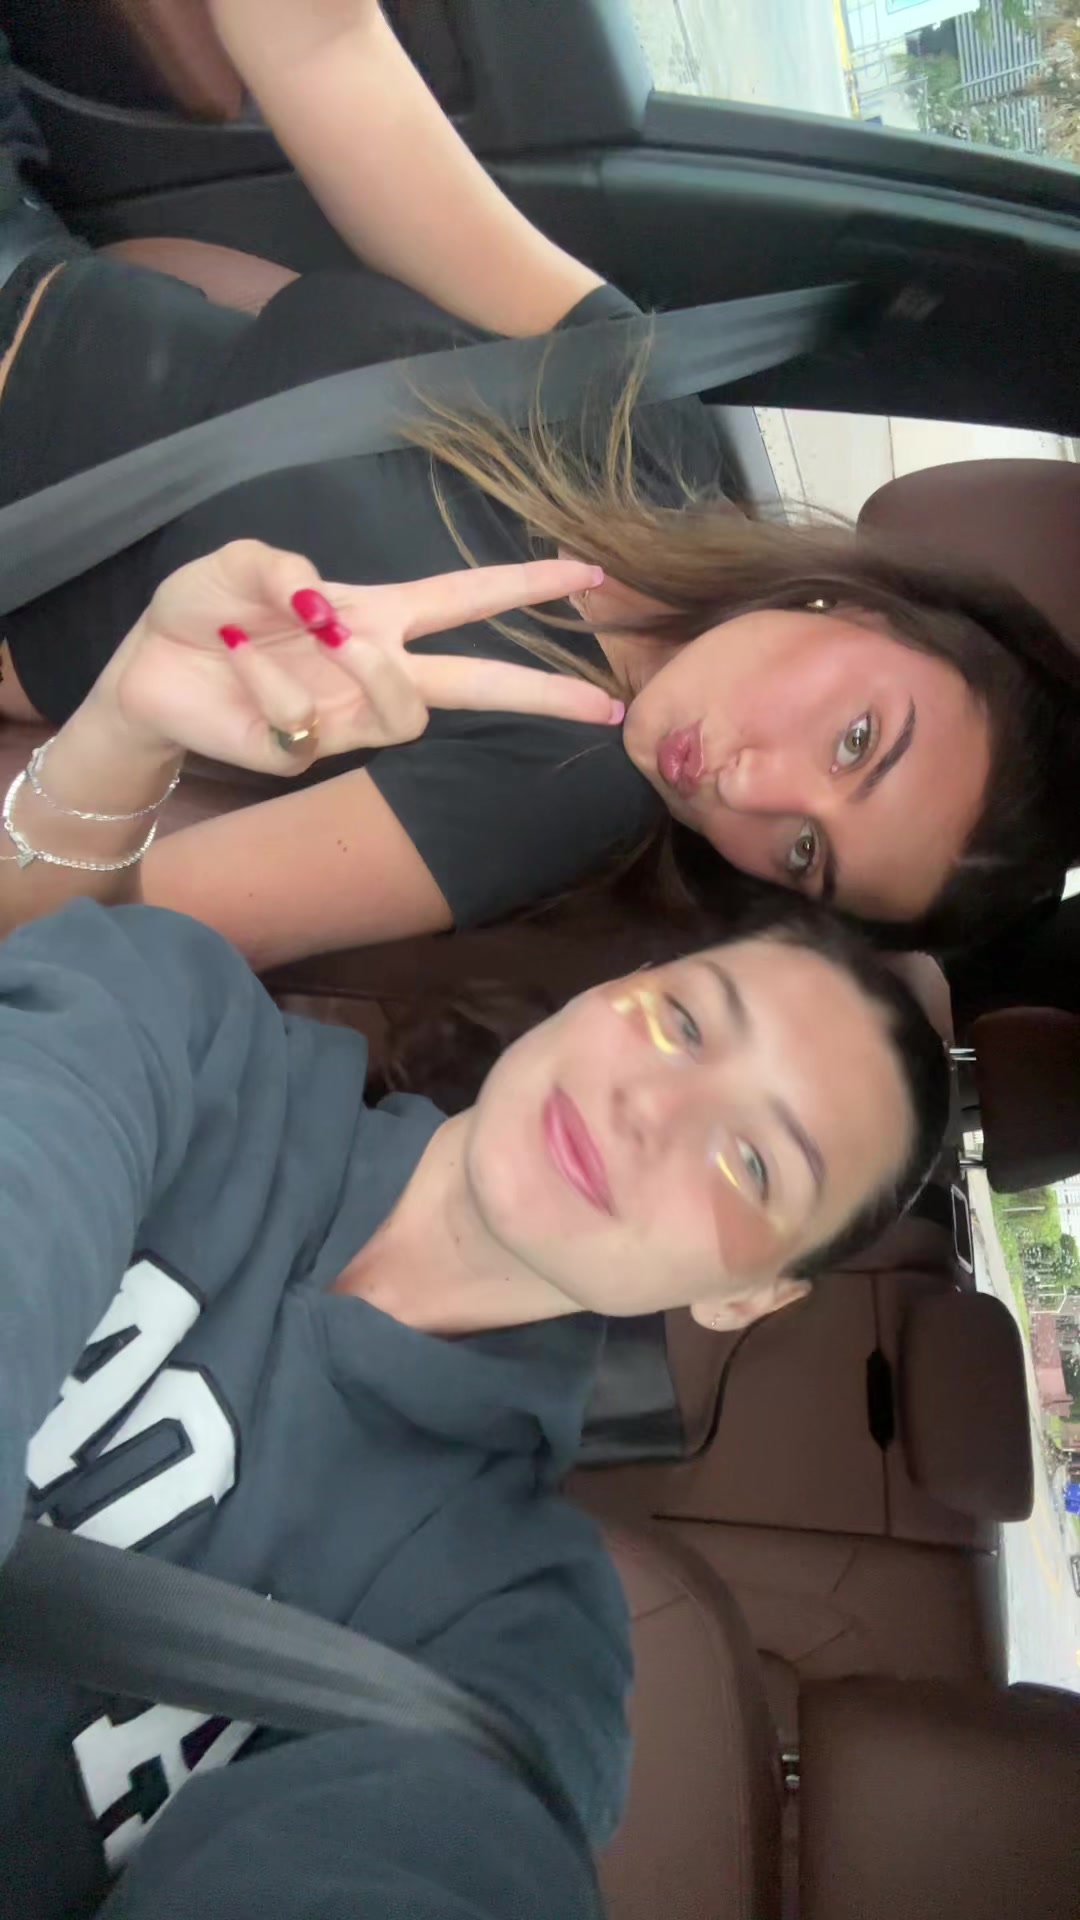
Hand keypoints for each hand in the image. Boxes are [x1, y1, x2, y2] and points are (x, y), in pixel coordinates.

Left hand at [100, 539, 621, 772]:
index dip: (527, 583)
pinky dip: (263, 672)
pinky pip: (304, 712)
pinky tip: (232, 654)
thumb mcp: (243, 562)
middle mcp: (375, 669)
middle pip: (478, 684)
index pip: (467, 599)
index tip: (591, 576)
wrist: (147, 669)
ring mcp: (345, 718)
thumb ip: (285, 567)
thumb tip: (327, 604)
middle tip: (604, 706)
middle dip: (543, 692)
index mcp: (376, 615)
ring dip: (366, 664)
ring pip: (406, 708)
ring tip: (308, 630)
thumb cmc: (208, 609)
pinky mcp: (304, 751)